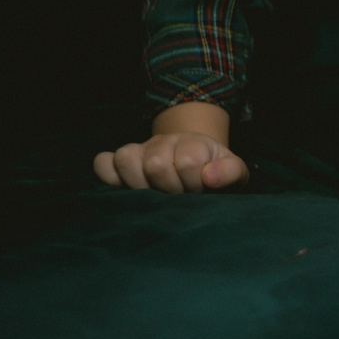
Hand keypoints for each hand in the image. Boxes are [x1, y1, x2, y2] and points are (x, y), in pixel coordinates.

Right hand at [95, 103, 248, 192]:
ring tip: (154, 194)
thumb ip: (230, 172)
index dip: (194, 183)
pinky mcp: (124, 160)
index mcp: (195, 143)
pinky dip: (109, 176)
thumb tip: (208, 176)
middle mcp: (166, 142)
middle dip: (169, 188)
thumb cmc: (216, 174)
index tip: (200, 190)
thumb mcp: (235, 174)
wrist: (200, 164)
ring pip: (126, 157)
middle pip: (156, 163)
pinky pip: (104, 162)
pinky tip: (125, 188)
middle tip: (178, 196)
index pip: (187, 162)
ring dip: (140, 183)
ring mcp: (143, 150)